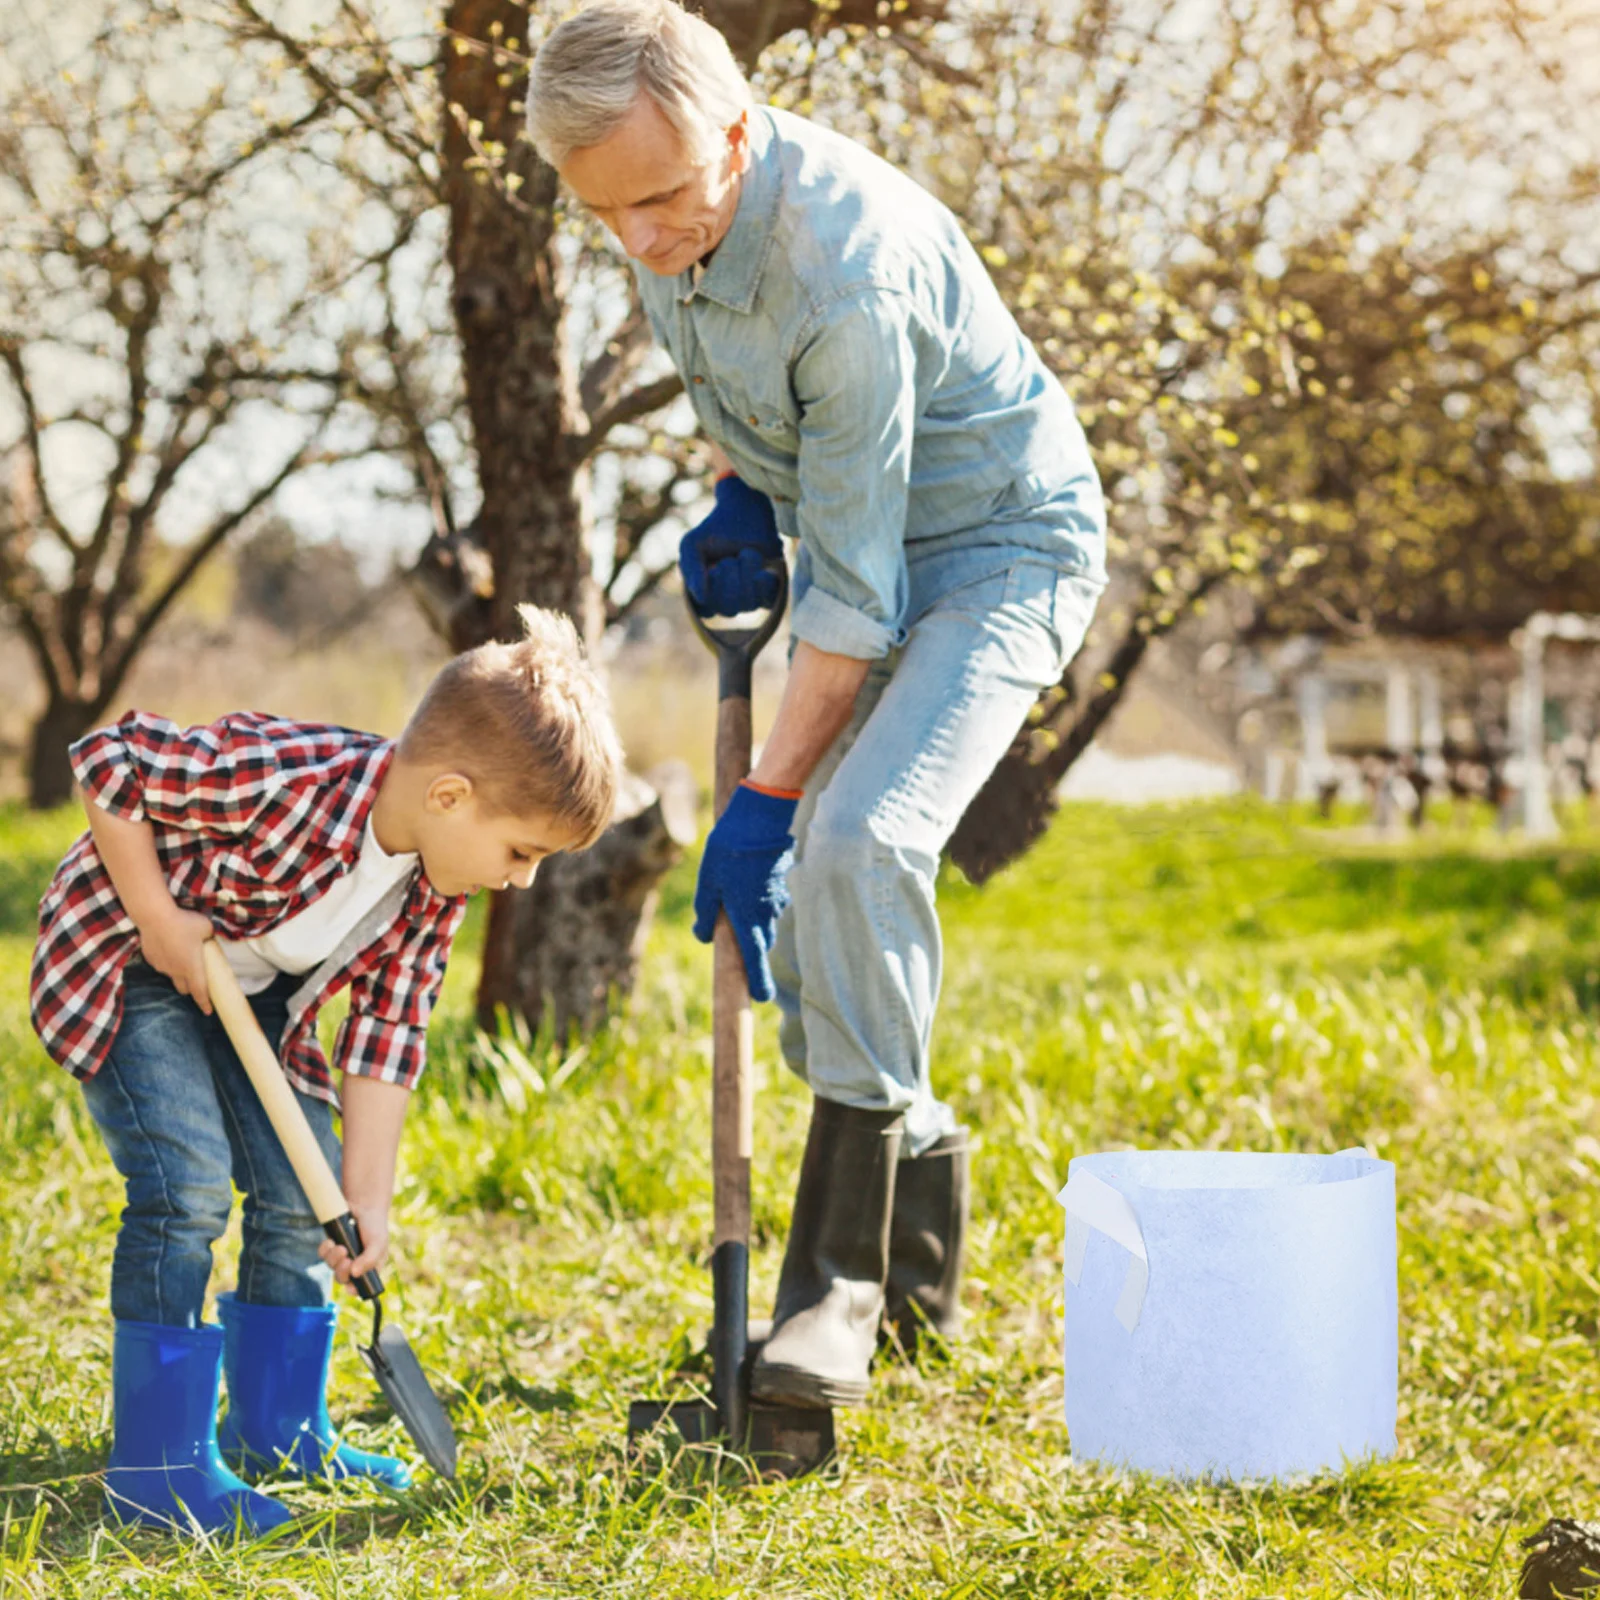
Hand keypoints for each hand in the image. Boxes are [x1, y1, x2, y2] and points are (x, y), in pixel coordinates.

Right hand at [139, 905, 217, 1012]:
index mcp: (192, 968)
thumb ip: (210, 937)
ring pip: (172, 976)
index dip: (205, 1003)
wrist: (155, 917)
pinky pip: (161, 964)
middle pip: (184, 988)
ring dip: (178, 973)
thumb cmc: (184, 923)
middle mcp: (176, 971)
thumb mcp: (207, 928)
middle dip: (191, 989)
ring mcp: (162, 966)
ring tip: (182, 957)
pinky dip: (167, 961)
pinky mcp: (151, 959)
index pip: (200, 991)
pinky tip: (168, 948)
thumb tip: (209, 937)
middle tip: (197, 983)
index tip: (208, 1011)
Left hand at [319, 1198, 389, 1286]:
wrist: (364, 1205)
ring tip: (340, 1247)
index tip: (350, 1286)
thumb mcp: (378, 1243)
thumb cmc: (375, 1226)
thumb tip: (354, 1274)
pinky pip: (323, 1254)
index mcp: (369, 1268)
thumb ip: (369, 1260)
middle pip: (342, 1278)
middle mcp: (354, 1264)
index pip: (360, 1287)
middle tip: (346, 1260)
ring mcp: (342, 1255)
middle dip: (342, 1272)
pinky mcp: (332, 1246)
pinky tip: (330, 1242)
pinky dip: (325, 1249)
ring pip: (331, 1266)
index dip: (354, 1289)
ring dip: (334, 1259)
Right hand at [679, 475, 781, 616]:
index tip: (713, 568)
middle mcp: (724, 598)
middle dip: (731, 577)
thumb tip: (701, 598)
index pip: (705, 610)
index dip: (711, 591)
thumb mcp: (692, 544)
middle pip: (728, 609)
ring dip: (748, 573)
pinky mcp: (767, 591)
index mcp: (702, 590)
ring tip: (747, 554)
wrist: (747, 510)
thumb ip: (690, 570)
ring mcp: (747, 596)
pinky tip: (763, 570)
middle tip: (730, 557)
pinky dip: (764, 584)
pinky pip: (767, 602)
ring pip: (748, 605)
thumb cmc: (717, 528)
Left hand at [692, 782, 798, 1001]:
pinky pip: (771, 900)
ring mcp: (778, 899)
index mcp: (747, 919)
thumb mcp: (707, 883)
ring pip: (766, 920)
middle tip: (733, 934)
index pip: (755, 960)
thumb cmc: (728, 851)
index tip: (762, 998)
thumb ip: (705, 913)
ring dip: (753, 918)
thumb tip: (703, 936)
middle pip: (760, 942)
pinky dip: (760, 898)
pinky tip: (748, 877)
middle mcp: (766, 914)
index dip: (759, 982)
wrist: (759, 817)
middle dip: (750, 945)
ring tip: (734, 893)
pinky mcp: (782, 882)